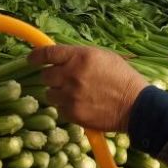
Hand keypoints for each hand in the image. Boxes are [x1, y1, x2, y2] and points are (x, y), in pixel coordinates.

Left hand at [28, 45, 148, 130]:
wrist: (136, 106)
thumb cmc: (123, 78)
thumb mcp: (104, 57)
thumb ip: (80, 56)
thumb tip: (60, 58)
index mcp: (79, 57)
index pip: (47, 54)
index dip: (36, 57)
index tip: (31, 60)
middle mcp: (71, 75)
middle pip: (45, 76)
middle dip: (52, 78)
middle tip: (63, 82)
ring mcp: (70, 96)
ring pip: (49, 95)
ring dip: (58, 94)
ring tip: (74, 96)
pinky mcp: (72, 113)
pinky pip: (59, 110)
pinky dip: (67, 108)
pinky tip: (81, 106)